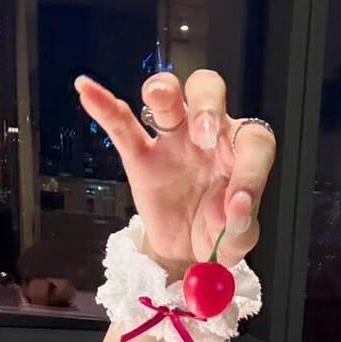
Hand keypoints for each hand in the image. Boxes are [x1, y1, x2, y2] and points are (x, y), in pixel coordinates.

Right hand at [74, 69, 276, 273]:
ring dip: (164, 92)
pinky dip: (104, 106)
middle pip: (209, 91)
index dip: (250, 169)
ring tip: (158, 99)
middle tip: (203, 138)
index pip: (252, 142)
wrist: (185, 252)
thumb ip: (241, 226)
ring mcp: (172, 141)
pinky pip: (122, 126)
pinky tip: (87, 90)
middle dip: (207, 107)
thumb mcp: (237, 238)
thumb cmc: (216, 234)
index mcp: (239, 152)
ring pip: (168, 97)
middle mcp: (208, 135)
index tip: (237, 203)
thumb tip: (233, 211)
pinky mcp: (141, 157)